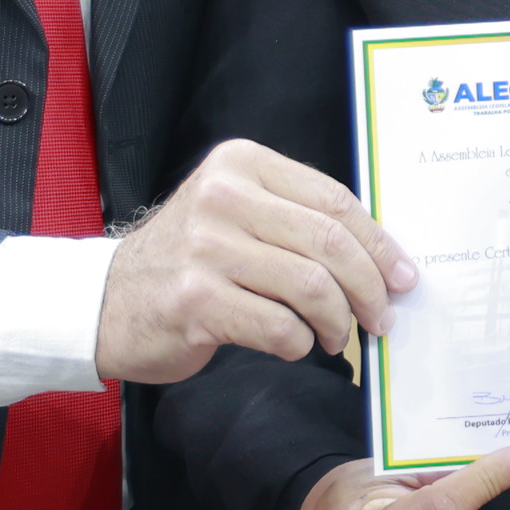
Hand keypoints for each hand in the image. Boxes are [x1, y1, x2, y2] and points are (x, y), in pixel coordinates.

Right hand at [99, 139, 415, 386]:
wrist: (106, 300)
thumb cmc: (190, 260)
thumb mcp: (238, 213)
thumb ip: (299, 219)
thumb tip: (384, 256)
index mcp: (242, 164)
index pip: (335, 201)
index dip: (380, 244)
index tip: (404, 276)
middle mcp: (222, 197)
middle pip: (330, 243)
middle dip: (370, 287)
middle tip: (383, 316)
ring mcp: (205, 248)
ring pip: (311, 286)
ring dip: (338, 321)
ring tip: (337, 336)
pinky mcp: (195, 301)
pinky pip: (279, 326)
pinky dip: (301, 342)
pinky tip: (297, 344)